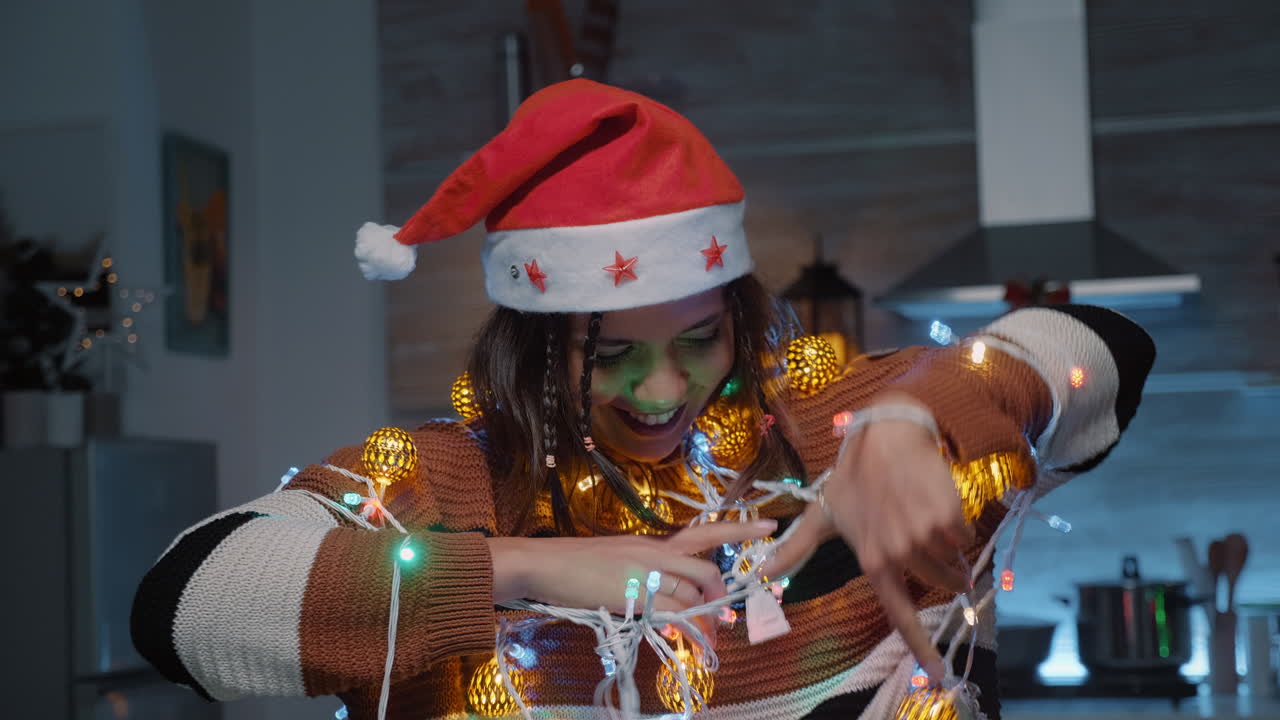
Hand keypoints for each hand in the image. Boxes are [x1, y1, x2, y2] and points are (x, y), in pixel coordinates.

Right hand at [490, 519, 777, 645]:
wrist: (544, 563)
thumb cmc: (575, 562)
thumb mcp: (619, 559)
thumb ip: (646, 571)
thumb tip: (667, 595)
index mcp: (653, 542)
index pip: (705, 531)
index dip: (740, 527)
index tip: (769, 526)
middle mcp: (655, 553)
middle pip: (706, 569)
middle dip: (722, 594)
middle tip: (725, 614)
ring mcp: (645, 573)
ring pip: (692, 595)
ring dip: (705, 620)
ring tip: (709, 638)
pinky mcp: (633, 595)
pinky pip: (671, 613)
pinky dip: (688, 629)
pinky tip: (692, 640)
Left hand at [761, 394, 972, 683]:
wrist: (887, 436)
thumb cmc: (854, 477)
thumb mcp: (823, 514)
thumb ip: (797, 548)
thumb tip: (761, 573)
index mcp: (872, 560)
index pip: (899, 613)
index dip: (920, 646)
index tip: (937, 675)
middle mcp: (899, 553)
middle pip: (938, 581)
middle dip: (941, 568)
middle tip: (922, 534)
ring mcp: (925, 536)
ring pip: (954, 560)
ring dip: (949, 545)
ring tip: (925, 514)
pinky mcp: (949, 517)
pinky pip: (965, 537)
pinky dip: (959, 525)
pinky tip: (936, 501)